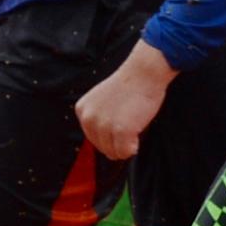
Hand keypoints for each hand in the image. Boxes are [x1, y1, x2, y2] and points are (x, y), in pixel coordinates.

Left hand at [77, 43, 175, 161]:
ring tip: (134, 124)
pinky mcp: (121, 130)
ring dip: (127, 145)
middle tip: (130, 123)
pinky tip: (138, 131)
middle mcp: (89, 118)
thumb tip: (107, 149)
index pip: (93, 138)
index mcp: (82, 110)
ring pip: (114, 152)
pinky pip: (126, 152)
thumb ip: (99, 120)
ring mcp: (104, 125)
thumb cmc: (129, 85)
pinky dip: (134, 147)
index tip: (121, 121)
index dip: (110, 135)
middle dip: (118, 142)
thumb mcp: (103, 101)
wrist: (143, 72)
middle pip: (103, 148)